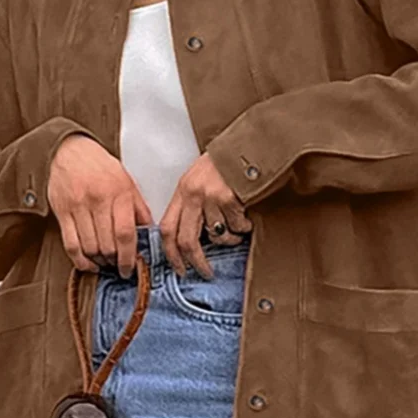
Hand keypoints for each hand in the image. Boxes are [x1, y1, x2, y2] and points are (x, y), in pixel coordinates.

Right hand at [48, 134, 152, 276]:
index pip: (125, 234)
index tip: (130, 267)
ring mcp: (78, 207)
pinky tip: (88, 263)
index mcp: (119, 193)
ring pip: (90, 247)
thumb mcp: (126, 182)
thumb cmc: (100, 167)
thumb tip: (150, 232)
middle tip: (118, 264)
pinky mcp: (61, 212)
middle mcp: (98, 200)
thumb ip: (139, 208)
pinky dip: (80, 260)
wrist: (69, 150)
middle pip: (108, 244)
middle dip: (115, 261)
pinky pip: (70, 245)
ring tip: (105, 261)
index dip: (128, 257)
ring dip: (99, 261)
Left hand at [159, 151, 252, 278]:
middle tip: (205, 272)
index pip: (166, 229)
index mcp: (182, 191)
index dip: (171, 254)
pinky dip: (243, 228)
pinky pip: (236, 227)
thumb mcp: (200, 181)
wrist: (250, 145)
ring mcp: (210, 196)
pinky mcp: (229, 198)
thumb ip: (192, 206)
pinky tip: (246, 218)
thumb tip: (190, 241)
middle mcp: (192, 194)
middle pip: (186, 240)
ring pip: (216, 235)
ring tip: (237, 231)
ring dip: (229, 239)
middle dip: (196, 262)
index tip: (178, 268)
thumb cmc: (227, 165)